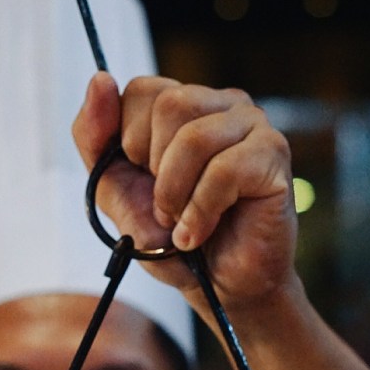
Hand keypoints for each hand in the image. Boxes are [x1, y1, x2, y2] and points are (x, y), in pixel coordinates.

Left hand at [73, 72, 298, 311]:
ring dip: (176, 196)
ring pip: (194, 137)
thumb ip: (95, 138)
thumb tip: (100, 79)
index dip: (131, 145)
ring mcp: (253, 125)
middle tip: (168, 209)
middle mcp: (223, 103)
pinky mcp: (274, 156)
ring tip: (183, 226)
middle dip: (156, 173)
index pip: (141, 90)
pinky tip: (199, 234)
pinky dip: (201, 212)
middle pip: (168, 106)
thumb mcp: (116, 190)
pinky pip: (225, 170)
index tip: (147, 183)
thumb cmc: (172, 240)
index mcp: (186, 104)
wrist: (218, 290)